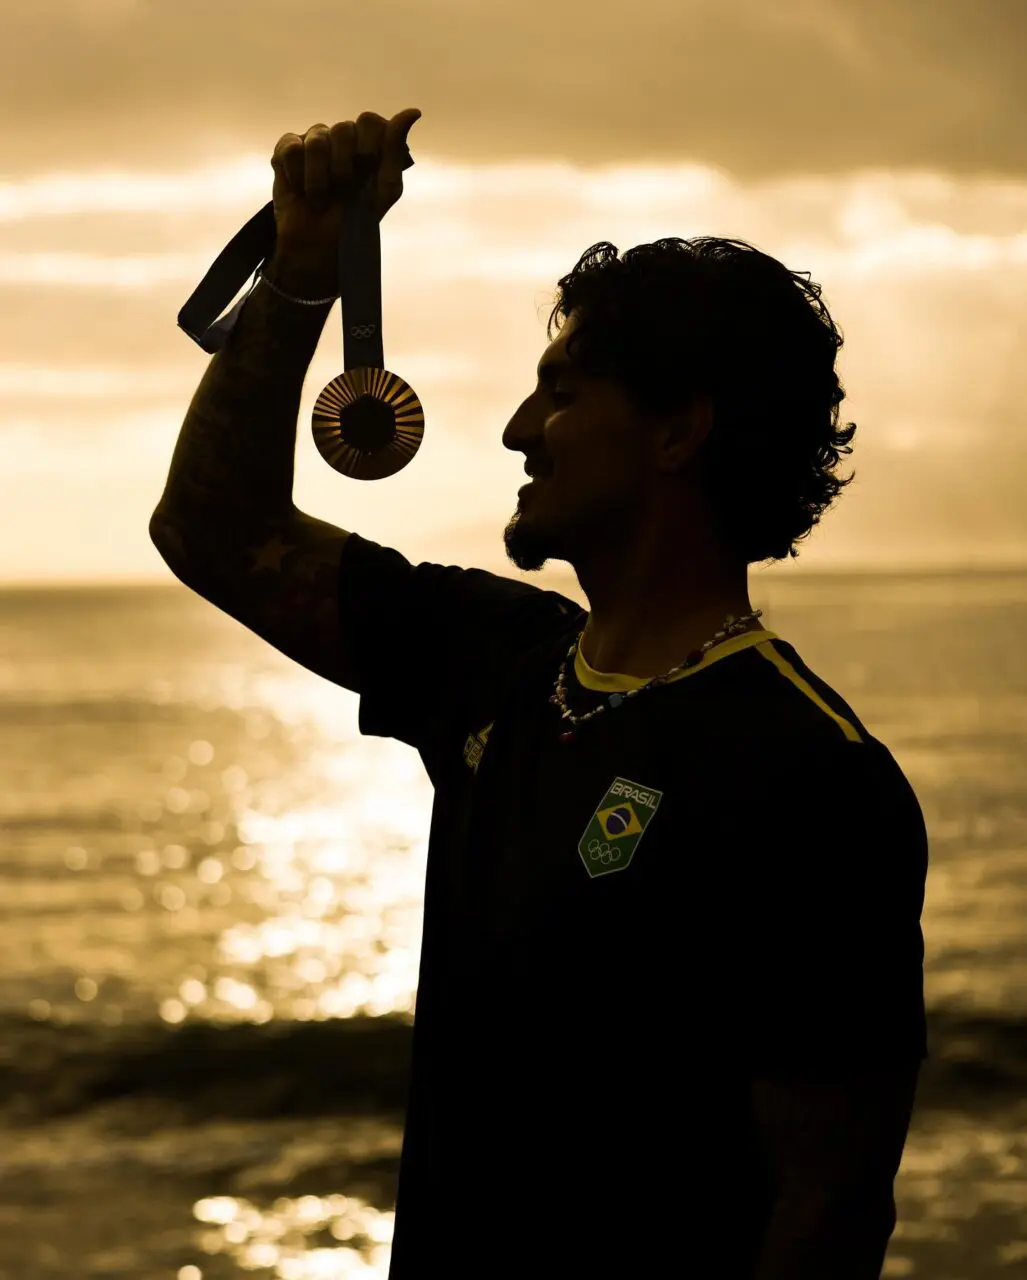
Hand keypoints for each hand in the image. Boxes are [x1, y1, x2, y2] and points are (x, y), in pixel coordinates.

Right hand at [268, 108, 420, 292]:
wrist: (320, 246)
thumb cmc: (357, 219)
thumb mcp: (385, 188)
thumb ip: (395, 148)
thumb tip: (413, 111)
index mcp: (367, 143)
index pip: (370, 121)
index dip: (367, 149)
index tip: (366, 174)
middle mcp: (341, 137)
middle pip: (343, 129)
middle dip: (344, 168)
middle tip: (343, 191)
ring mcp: (314, 141)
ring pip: (317, 141)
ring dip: (319, 179)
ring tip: (319, 198)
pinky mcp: (287, 149)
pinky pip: (291, 149)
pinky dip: (297, 176)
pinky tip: (300, 190)